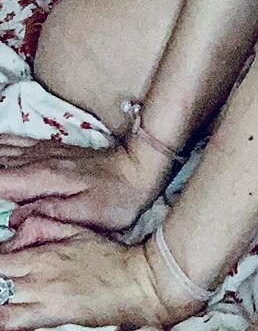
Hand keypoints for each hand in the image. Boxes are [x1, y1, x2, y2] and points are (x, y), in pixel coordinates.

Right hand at [0, 136, 166, 245]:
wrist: (139, 167)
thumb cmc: (115, 198)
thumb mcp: (84, 215)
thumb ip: (45, 216)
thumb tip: (12, 220)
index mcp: (41, 178)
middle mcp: (37, 160)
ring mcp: (42, 152)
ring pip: (1, 149)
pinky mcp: (49, 150)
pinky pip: (13, 142)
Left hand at [0, 234, 174, 327]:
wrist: (135, 281)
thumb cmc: (110, 257)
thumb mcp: (77, 231)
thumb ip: (46, 227)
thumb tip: (20, 226)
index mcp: (43, 252)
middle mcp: (38, 275)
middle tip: (1, 282)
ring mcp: (43, 298)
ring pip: (0, 306)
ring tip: (3, 297)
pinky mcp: (51, 317)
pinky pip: (15, 325)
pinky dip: (7, 321)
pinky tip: (9, 315)